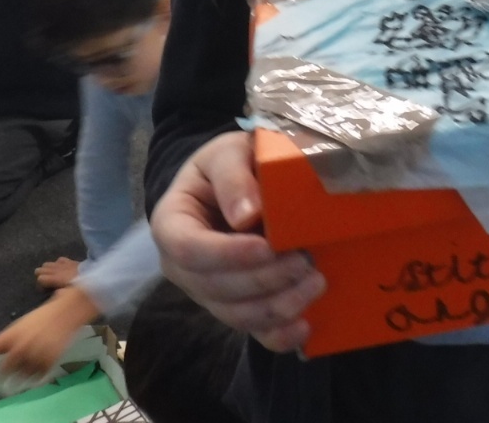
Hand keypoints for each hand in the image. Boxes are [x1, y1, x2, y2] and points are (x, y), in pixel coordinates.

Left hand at [0, 286, 98, 379]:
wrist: (67, 311)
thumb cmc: (41, 317)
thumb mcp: (17, 327)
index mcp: (9, 335)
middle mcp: (19, 347)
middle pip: (4, 371)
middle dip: (6, 371)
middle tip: (16, 363)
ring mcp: (33, 356)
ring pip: (21, 375)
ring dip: (23, 370)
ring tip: (34, 355)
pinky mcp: (48, 362)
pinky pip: (36, 376)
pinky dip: (37, 371)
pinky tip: (43, 358)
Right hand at [36, 256, 79, 289]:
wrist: (94, 274)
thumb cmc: (81, 286)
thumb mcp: (70, 292)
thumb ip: (61, 293)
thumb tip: (55, 292)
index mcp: (56, 279)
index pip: (41, 279)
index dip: (40, 285)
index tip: (44, 289)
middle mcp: (57, 270)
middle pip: (41, 270)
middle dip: (41, 275)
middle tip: (45, 282)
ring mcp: (63, 264)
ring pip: (48, 264)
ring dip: (47, 269)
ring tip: (49, 274)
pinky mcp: (70, 261)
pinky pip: (59, 260)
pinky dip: (57, 263)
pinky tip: (60, 267)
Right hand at [152, 131, 325, 352]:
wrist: (236, 180)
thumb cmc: (230, 163)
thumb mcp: (228, 153)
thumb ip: (233, 178)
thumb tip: (246, 215)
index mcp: (172, 224)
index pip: (189, 250)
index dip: (227, 254)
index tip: (267, 247)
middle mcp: (183, 266)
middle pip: (215, 287)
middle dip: (263, 280)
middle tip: (305, 261)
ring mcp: (207, 291)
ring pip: (235, 313)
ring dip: (277, 305)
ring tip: (316, 282)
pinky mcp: (235, 306)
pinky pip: (251, 331)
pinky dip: (278, 335)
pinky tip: (305, 327)